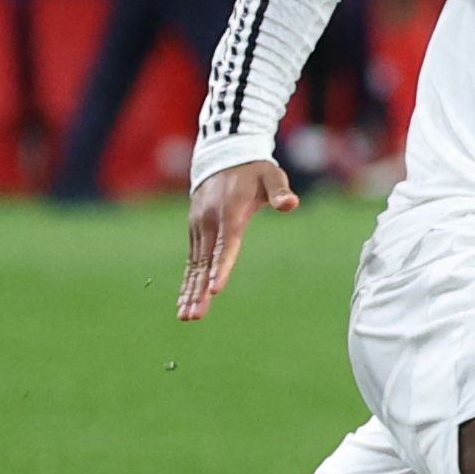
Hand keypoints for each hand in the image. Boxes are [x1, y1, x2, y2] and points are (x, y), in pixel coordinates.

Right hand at [179, 160, 296, 319]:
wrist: (224, 157)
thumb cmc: (254, 171)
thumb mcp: (271, 176)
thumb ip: (280, 191)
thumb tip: (290, 204)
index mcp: (229, 213)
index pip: (225, 245)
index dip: (221, 267)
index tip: (215, 289)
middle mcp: (209, 223)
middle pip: (204, 262)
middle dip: (199, 290)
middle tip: (194, 315)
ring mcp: (199, 228)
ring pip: (194, 265)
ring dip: (189, 291)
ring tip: (187, 316)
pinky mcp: (195, 232)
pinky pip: (191, 261)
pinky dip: (187, 281)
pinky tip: (184, 301)